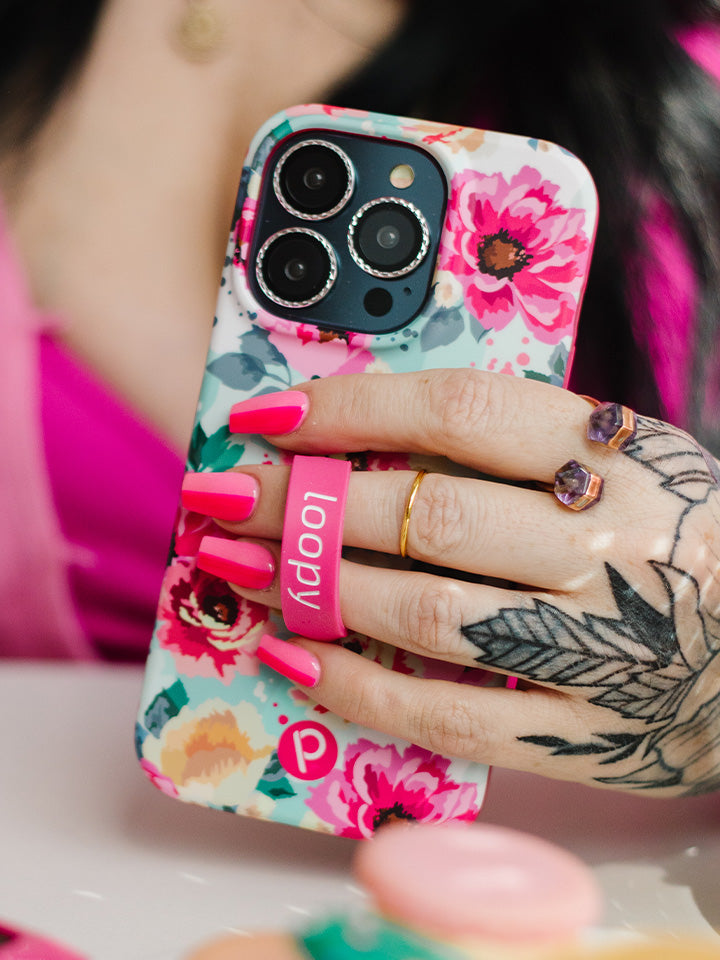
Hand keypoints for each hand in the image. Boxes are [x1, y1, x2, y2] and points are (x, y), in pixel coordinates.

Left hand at [203, 369, 719, 795]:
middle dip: (303, 506)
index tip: (268, 417)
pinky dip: (360, 689)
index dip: (352, 409)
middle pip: (426, 514)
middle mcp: (610, 544)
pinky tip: (293, 659)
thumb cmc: (681, 544)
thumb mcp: (629, 465)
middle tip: (223, 500)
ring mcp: (600, 648)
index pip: (461, 411)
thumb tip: (370, 433)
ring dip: (315, 590)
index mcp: (620, 455)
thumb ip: (523, 446)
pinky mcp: (582, 737)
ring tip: (239, 571)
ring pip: (428, 612)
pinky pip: (451, 717)